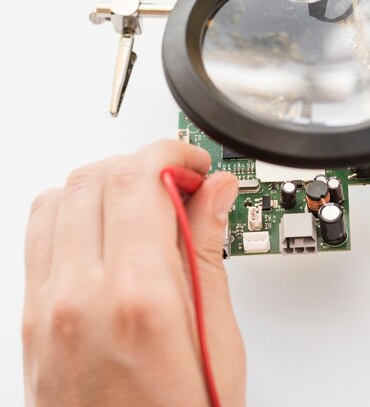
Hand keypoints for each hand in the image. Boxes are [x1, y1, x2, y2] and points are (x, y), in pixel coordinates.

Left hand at [22, 141, 244, 405]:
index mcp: (140, 296)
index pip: (139, 179)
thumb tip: (216, 196)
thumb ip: (209, 250)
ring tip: (144, 205)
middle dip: (145, 165)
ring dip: (105, 184)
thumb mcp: (217, 336)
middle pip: (97, 177)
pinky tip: (108, 232)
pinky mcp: (31, 319)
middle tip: (180, 185)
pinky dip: (75, 212)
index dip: (171, 155)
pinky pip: (40, 234)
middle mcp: (80, 296)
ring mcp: (46, 307)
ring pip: (60, 196)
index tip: (195, 166)